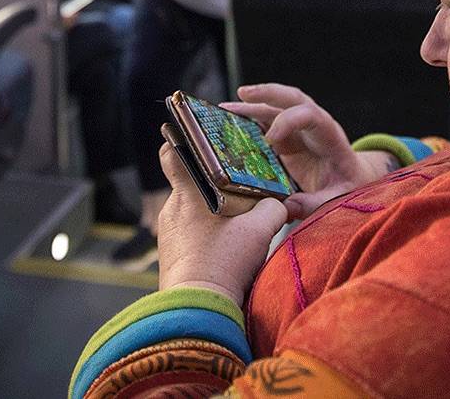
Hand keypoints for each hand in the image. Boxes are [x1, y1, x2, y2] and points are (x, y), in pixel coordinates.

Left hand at [156, 142, 287, 307]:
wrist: (197, 310)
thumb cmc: (223, 263)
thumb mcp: (259, 231)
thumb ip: (274, 208)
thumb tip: (282, 202)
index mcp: (188, 193)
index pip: (171, 152)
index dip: (181, 141)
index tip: (195, 139)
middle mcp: (171, 210)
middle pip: (187, 184)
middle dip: (209, 183)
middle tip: (233, 186)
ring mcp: (167, 234)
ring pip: (188, 212)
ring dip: (207, 213)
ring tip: (231, 223)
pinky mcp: (169, 256)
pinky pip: (186, 235)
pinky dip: (202, 235)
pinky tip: (221, 247)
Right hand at [223, 84, 392, 220]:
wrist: (352, 179)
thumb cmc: (348, 186)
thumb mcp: (338, 197)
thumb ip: (315, 203)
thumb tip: (285, 207)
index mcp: (329, 135)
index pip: (310, 115)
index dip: (289, 121)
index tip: (269, 140)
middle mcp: (313, 125)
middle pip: (292, 98)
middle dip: (268, 93)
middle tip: (243, 93)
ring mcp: (298, 128)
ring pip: (274, 107)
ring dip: (250, 106)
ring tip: (223, 109)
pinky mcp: (286, 136)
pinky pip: (266, 122)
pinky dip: (247, 120)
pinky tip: (228, 122)